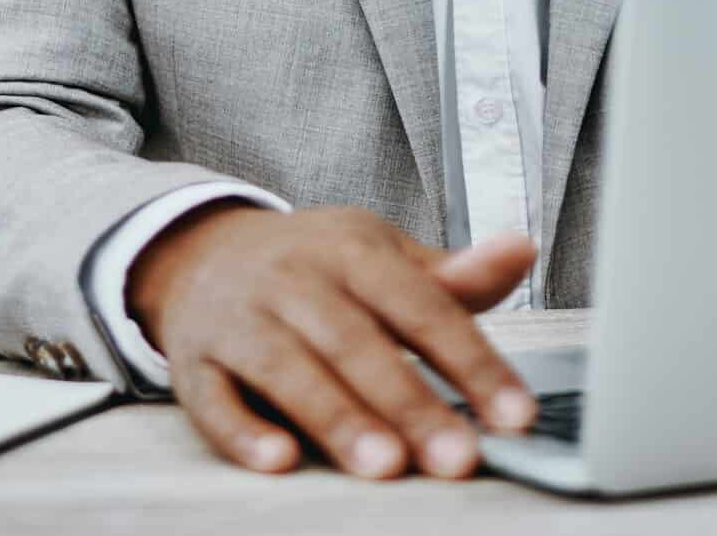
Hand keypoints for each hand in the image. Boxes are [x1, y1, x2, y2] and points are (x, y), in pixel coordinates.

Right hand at [127, 202, 539, 478]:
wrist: (201, 252)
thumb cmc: (312, 265)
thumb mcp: (381, 256)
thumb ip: (452, 275)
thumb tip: (521, 251)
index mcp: (353, 251)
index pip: (423, 306)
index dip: (473, 361)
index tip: (515, 414)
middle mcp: (295, 280)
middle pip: (357, 343)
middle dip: (410, 403)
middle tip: (456, 457)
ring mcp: (240, 319)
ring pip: (289, 369)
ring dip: (337, 418)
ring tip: (384, 465)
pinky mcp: (195, 362)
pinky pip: (214, 400)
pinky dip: (243, 430)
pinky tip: (279, 459)